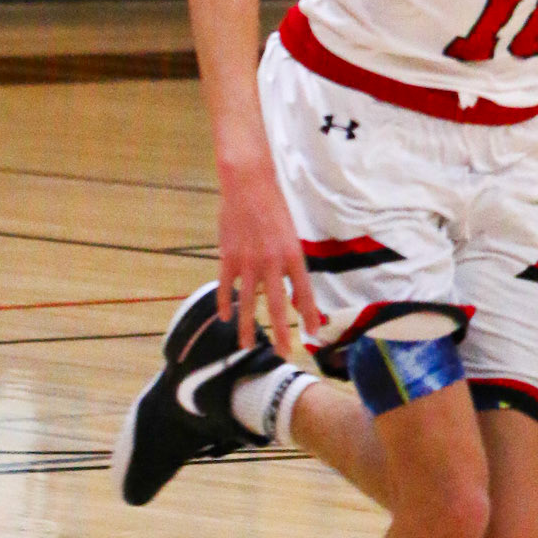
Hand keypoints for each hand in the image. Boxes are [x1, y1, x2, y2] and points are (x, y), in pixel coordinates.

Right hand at [215, 149, 320, 356]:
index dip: (310, 314)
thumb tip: (294, 293)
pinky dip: (224, 303)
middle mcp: (272, 263)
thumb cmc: (274, 208)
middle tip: (283, 353)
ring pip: (248, 303)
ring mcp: (248, 262)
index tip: (314, 333)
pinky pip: (225, 287)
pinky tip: (224, 318)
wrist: (249, 185)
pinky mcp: (228, 257)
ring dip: (247, 326)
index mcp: (293, 255)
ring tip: (245, 345)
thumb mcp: (291, 235)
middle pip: (278, 305)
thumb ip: (292, 265)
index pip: (305, 293)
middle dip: (281, 332)